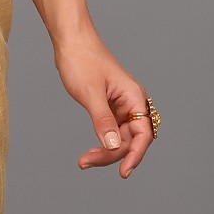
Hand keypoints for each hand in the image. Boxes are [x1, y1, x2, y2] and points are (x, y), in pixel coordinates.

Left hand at [57, 36, 156, 179]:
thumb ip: (103, 121)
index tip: (123, 172)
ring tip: (84, 160)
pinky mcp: (110, 106)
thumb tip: (113, 146)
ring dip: (106, 151)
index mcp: (134, 97)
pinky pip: (113, 130)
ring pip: (121, 137)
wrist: (71, 41)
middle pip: (132, 139)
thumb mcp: (90, 93)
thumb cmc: (82, 60)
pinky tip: (91, 150)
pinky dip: (103, 142)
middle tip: (86, 161)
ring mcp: (122, 105)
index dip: (135, 155)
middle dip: (113, 155)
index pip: (142, 134)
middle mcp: (132, 102)